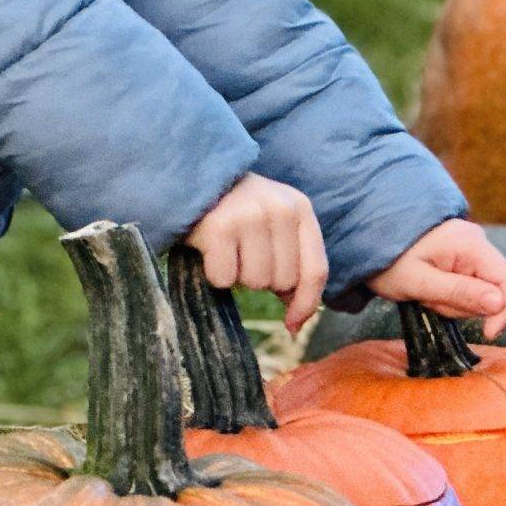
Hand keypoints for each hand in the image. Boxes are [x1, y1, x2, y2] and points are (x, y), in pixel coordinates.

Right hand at [184, 173, 329, 331]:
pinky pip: (224, 279)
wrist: (190, 180)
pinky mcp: (220, 227)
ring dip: (237, 275)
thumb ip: (292, 263)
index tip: (292, 325)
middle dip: (262, 279)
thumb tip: (297, 321)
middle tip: (243, 254)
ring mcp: (251, 216)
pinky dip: (214, 273)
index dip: (306, 304)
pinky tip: (210, 250)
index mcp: (300, 208)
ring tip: (228, 248)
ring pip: (254, 282)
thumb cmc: (236, 212)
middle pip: (283, 281)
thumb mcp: (273, 226)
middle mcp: (280, 209)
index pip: (316, 270)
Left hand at [367, 218, 505, 336]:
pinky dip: (451, 295)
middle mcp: (477, 241)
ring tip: (425, 294)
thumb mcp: (420, 283)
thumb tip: (499, 303)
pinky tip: (430, 290)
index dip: (505, 310)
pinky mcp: (463, 257)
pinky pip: (469, 285)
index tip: (487, 334)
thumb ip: (459, 292)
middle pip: (493, 288)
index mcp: (471, 243)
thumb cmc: (390, 261)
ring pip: (480, 291)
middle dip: (465, 306)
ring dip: (454, 303)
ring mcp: (471, 248)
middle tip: (430, 301)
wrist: (369, 239)